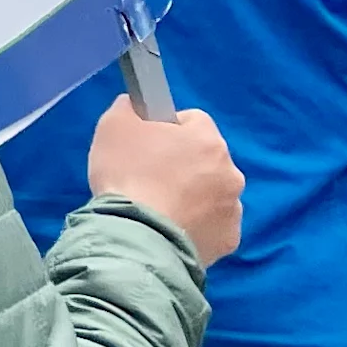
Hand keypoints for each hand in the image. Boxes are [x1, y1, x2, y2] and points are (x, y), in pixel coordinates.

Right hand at [89, 98, 245, 263]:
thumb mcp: (113, 126)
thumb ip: (129, 108)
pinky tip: (170, 228)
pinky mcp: (228, 240)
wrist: (137, 237)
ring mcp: (233, 209)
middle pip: (206, 158)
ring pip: (212, 192)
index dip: (168, 128)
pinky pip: (212, 224)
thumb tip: (137, 107)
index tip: (147, 144)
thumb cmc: (127, 175)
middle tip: (150, 177)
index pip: (192, 120)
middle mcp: (231, 172)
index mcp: (208, 140)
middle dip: (184, 164)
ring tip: (159, 208)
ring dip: (193, 195)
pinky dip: (196, 224)